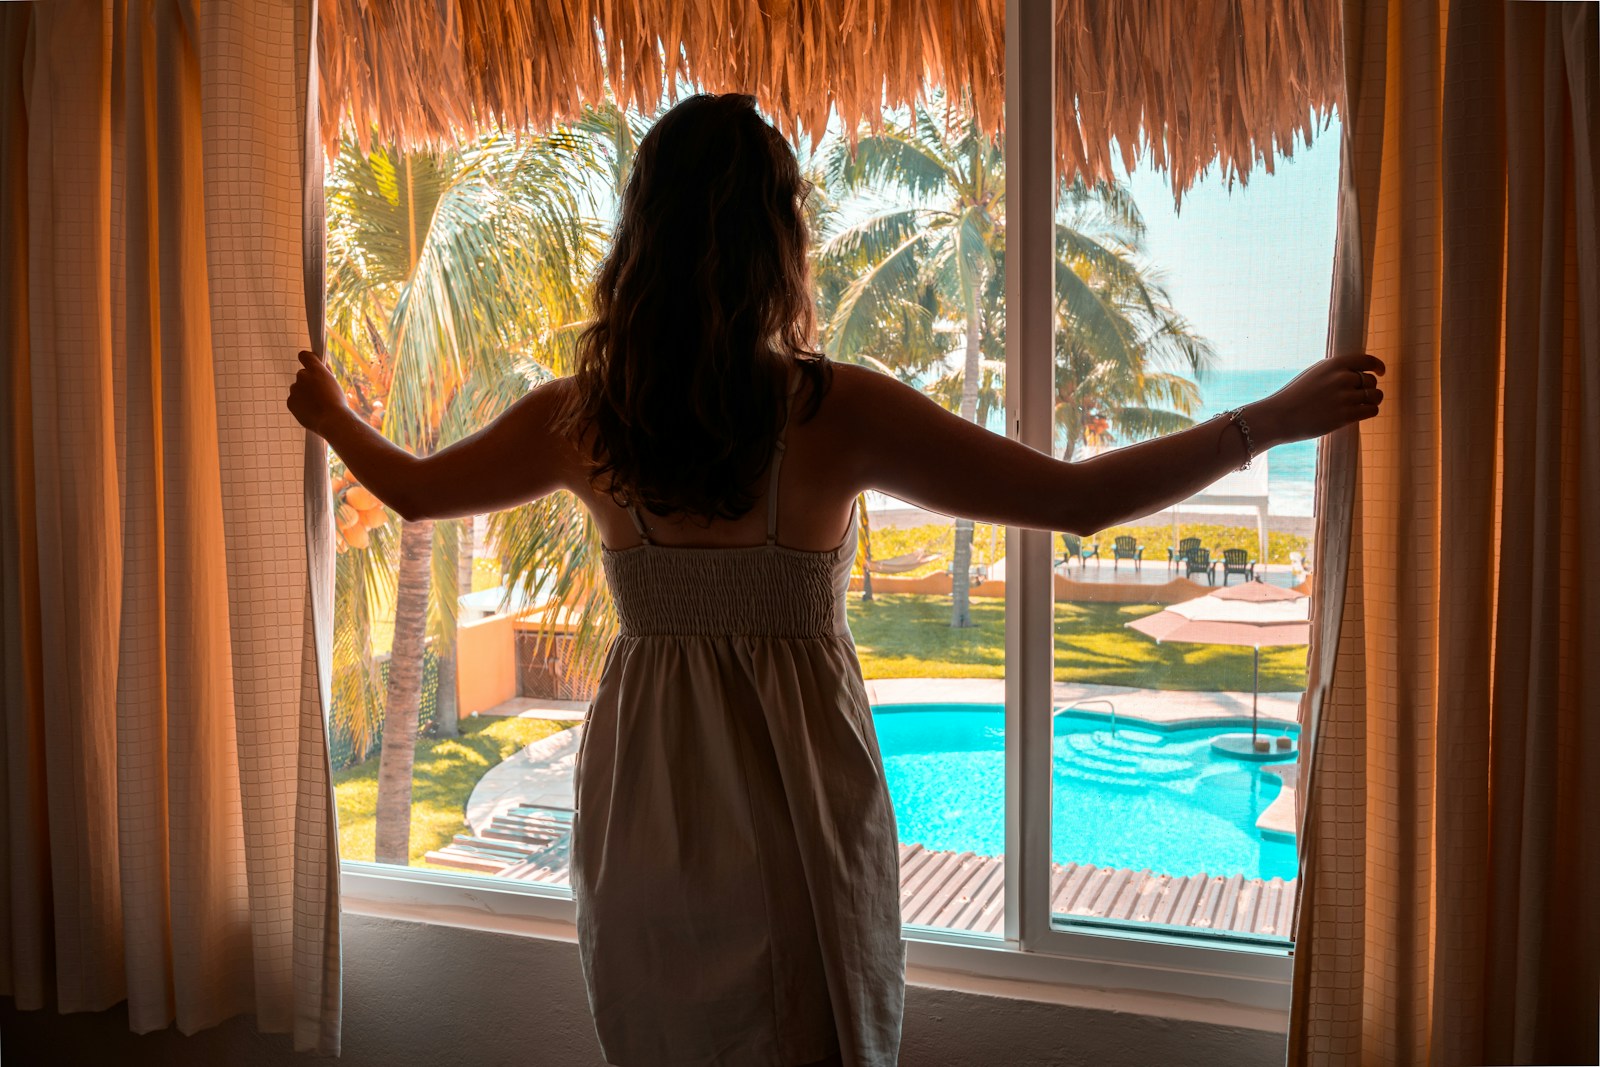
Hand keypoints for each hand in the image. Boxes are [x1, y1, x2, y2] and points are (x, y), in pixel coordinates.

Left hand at [287, 350, 348, 437]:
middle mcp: (303, 376)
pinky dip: (301, 404)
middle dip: (309, 382)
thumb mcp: (334, 383)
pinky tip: (311, 410)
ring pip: (298, 388)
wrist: (332, 421)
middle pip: (302, 375)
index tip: (311, 364)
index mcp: (315, 370)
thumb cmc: (337, 403)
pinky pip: (294, 400)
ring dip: (305, 394)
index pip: (304, 356)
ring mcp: (295, 389)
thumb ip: (325, 373)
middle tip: (320, 392)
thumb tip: (321, 367)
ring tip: (317, 405)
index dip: (308, 359)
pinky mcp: (290, 402)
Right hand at [1246, 351, 1385, 447]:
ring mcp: (1344, 397)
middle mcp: (1341, 378)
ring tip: (1364, 404)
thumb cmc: (1294, 396)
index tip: (1380, 372)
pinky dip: (1370, 411)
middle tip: (1361, 396)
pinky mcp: (1345, 416)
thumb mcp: (1314, 374)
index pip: (1367, 360)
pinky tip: (1361, 413)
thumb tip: (1358, 373)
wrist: (1280, 416)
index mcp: (1334, 364)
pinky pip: (1371, 410)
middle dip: (1369, 388)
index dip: (1378, 366)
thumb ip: (1335, 371)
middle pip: (1371, 381)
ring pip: (1375, 396)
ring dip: (1373, 400)